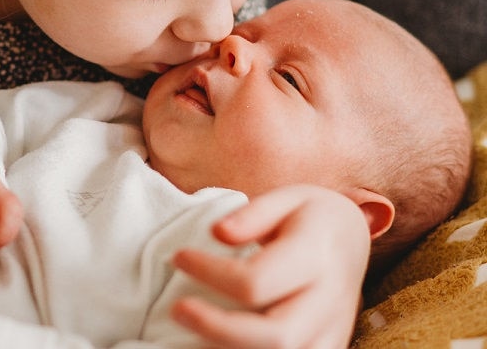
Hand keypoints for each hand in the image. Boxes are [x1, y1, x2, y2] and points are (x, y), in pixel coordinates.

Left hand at [172, 185, 370, 348]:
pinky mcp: (330, 346)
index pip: (256, 281)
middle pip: (275, 337)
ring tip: (193, 329)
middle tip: (178, 307)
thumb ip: (254, 213)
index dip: (209, 273)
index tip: (178, 256)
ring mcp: (334, 330)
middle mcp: (331, 300)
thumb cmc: (312, 213)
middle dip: (217, 329)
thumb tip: (217, 233)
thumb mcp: (287, 197)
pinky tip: (219, 343)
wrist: (351, 237)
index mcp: (317, 255)